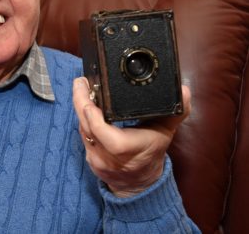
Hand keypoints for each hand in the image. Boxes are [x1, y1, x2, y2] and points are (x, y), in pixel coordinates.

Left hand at [72, 77, 190, 196]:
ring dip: (80, 109)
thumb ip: (175, 111)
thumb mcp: (166, 132)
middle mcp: (109, 156)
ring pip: (82, 130)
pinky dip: (83, 120)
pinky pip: (83, 137)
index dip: (93, 115)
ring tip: (81, 88)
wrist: (140, 183)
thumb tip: (183, 92)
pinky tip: (84, 106)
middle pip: (88, 127)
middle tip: (80, 82)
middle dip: (81, 102)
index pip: (104, 133)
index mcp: (128, 149)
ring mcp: (97, 159)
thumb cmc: (152, 154)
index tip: (89, 95)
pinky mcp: (89, 159)